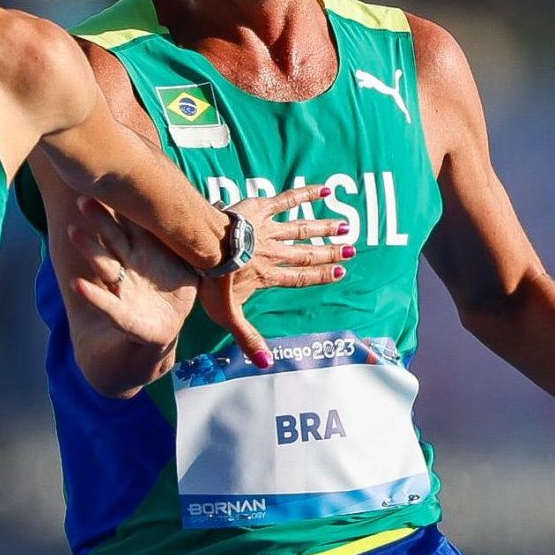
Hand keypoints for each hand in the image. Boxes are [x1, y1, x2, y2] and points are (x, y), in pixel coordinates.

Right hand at [67, 198, 198, 348]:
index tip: (114, 182)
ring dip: (89, 249)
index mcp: (144, 250)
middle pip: (112, 237)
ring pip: (104, 264)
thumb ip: (191, 241)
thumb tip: (206, 212)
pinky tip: (76, 284)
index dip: (123, 206)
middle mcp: (129, 264)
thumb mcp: (190, 263)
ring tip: (74, 232)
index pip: (131, 223)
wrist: (170, 324)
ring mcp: (123, 287)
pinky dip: (91, 295)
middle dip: (99, 219)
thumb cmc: (176, 287)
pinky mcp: (121, 314)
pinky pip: (105, 302)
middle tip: (84, 199)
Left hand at [202, 185, 352, 366]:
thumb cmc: (212, 280)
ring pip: (300, 229)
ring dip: (323, 228)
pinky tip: (324, 190)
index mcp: (267, 275)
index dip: (319, 276)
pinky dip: (304, 194)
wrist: (203, 248)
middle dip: (328, 252)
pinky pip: (286, 200)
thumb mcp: (227, 315)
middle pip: (304, 254)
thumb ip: (247, 337)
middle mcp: (272, 253)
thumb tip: (266, 364)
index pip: (298, 277)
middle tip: (351, 250)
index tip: (339, 273)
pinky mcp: (260, 209)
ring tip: (345, 227)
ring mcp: (267, 230)